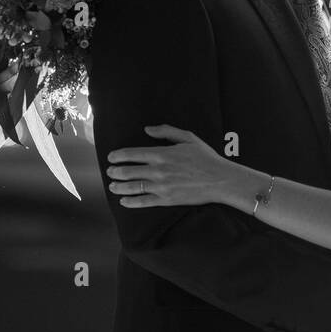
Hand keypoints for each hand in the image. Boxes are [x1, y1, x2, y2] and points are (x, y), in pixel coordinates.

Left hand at [106, 124, 241, 208]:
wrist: (220, 180)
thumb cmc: (206, 158)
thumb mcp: (188, 138)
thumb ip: (166, 131)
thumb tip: (147, 129)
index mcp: (162, 154)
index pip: (132, 154)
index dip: (117, 156)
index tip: (111, 157)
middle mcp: (158, 170)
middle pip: (128, 171)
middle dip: (115, 171)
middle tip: (110, 171)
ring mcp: (161, 186)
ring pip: (132, 187)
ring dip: (118, 186)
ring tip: (112, 186)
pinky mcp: (166, 199)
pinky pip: (143, 202)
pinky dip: (130, 202)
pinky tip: (124, 201)